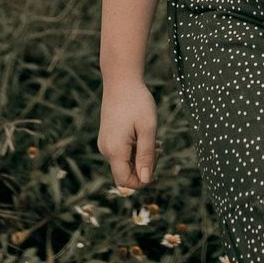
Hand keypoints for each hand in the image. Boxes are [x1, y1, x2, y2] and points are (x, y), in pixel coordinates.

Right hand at [99, 77, 158, 191]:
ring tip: (153, 140)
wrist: (121, 81)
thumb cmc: (137, 102)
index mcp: (115, 150)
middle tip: (158, 149)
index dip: (142, 181)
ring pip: (124, 164)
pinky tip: (143, 136)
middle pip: (125, 174)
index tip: (157, 168)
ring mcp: (105, 143)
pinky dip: (134, 151)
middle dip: (143, 168)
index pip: (125, 181)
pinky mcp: (107, 137)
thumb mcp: (148, 129)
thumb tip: (146, 180)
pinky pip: (121, 154)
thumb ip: (146, 156)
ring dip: (140, 158)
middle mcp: (106, 149)